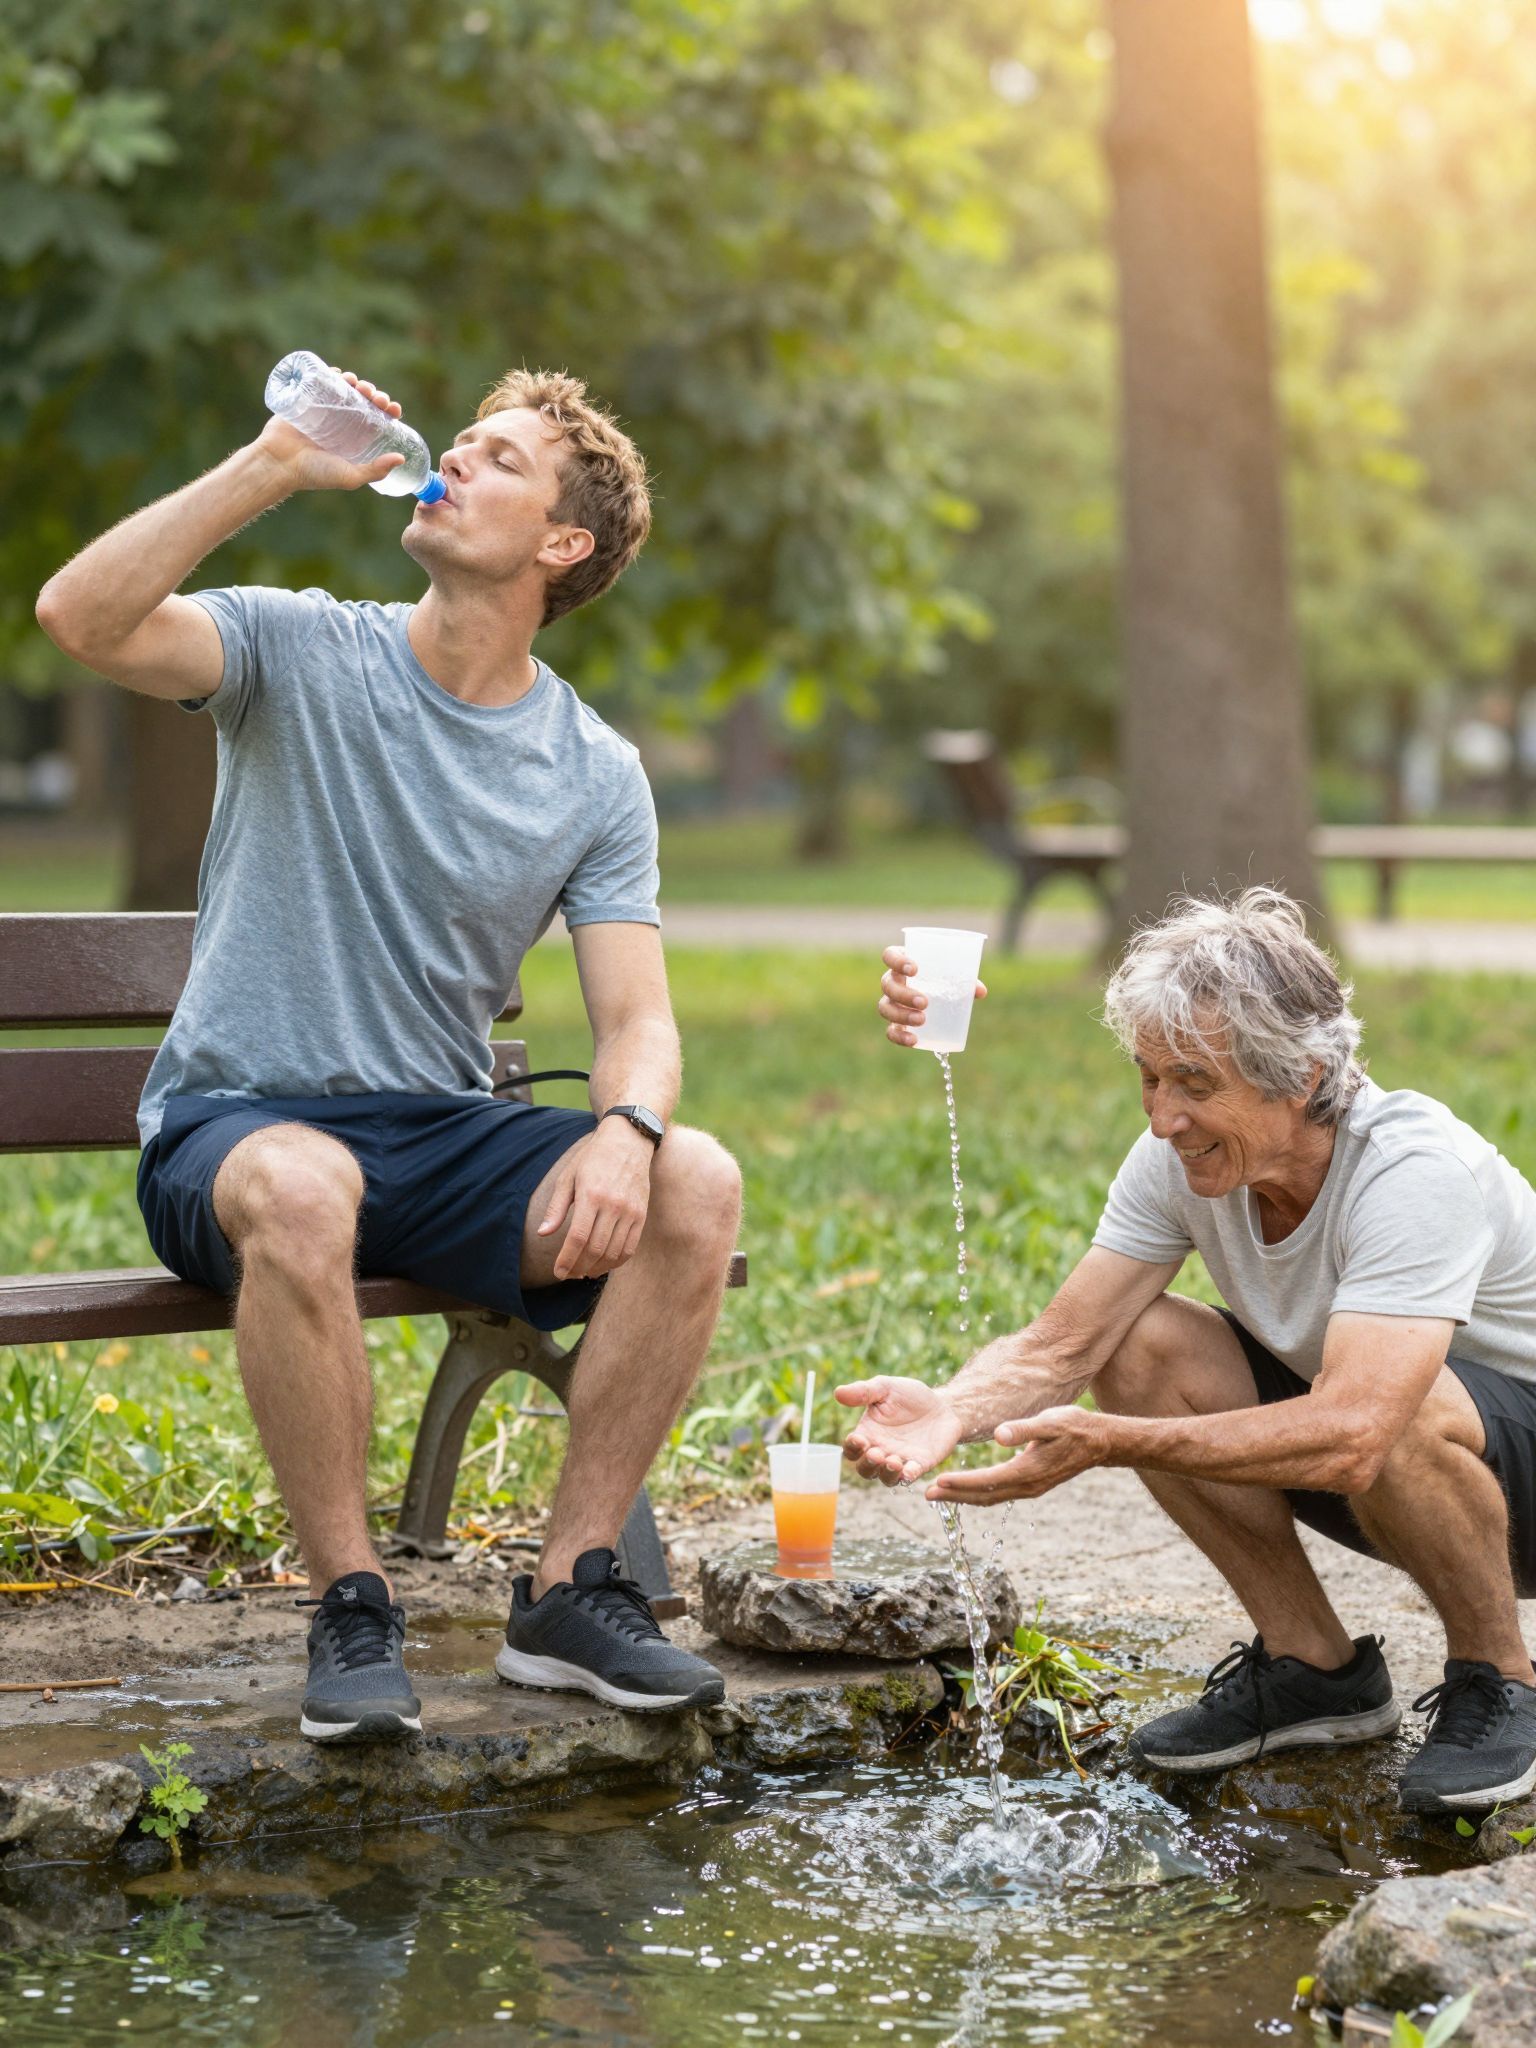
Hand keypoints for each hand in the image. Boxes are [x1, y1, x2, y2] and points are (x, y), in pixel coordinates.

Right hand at [253, 369, 406, 493]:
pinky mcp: (307, 399)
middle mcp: (343, 423)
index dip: (388, 410)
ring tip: (357, 384)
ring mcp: (325, 410)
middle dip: (374, 394)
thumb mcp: (350, 477)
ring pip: (346, 388)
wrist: (279, 463)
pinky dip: (333, 374)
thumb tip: (402, 458)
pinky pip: (322, 381)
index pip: (379, 420)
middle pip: (365, 401)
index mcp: (356, 439)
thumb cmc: (314, 474)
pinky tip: (340, 374)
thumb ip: (375, 471)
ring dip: (356, 382)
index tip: (392, 407)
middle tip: (374, 396)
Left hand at [537, 1122, 653, 1280]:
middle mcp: (613, 1204)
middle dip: (579, 1267)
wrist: (628, 1141)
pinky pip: (630, 1247)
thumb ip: (556, 1207)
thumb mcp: (568, 1177)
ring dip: (597, 1268)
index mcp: (591, 1194)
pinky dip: (616, 1262)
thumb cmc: (593, 1158)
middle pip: (595, 1248)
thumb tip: (542, 1233)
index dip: (566, 1259)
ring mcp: (630, 1211)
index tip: (558, 1272)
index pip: (578, 1237)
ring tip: (583, 1272)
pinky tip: (603, 1265)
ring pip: (613, 1252)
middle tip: (568, 1274)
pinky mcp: (641, 1215)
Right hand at [834, 1375, 964, 1484]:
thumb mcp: (886, 1388)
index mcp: (869, 1433)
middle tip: (876, 1454)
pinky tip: (909, 1470)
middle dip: (868, 1465)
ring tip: (894, 1461)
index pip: (852, 1449)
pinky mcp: (920, 1465)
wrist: (943, 1405)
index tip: (858, 1438)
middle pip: (865, 1469)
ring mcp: (901, 1460)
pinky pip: (910, 1477)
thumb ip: (863, 1391)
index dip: (852, 1448)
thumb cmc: (910, 1396)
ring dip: (887, 1473)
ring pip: (886, 1478)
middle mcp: (881, 1450)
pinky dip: (908, 1476)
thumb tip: (837, 1393)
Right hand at [878, 945, 987, 1047]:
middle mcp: (892, 981)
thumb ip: (965, 980)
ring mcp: (891, 1002)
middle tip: (924, 1002)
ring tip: (922, 1019)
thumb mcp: (953, 974)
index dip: (896, 961)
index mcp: (902, 962)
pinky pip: (890, 1031)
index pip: (889, 955)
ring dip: (901, 1015)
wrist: (938, 994)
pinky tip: (913, 1040)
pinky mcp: (895, 1022)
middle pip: (887, 985)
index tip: (914, 969)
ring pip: (885, 1007)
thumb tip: (980, 991)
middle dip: (904, 994)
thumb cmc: (944, 977)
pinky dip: (899, 1037)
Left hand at [926, 1404, 1106, 1502]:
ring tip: (937, 1494)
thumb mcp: (1049, 1421)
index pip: (987, 1481)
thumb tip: (999, 1436)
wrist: (1099, 1441)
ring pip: (990, 1498)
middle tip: (925, 1494)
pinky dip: (978, 1493)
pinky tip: (965, 1488)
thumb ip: (1024, 1429)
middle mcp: (1027, 1486)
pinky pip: (999, 1494)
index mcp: (1028, 1471)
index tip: (937, 1481)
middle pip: (984, 1496)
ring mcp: (1030, 1488)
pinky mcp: (1031, 1485)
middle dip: (954, 1496)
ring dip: (963, 1497)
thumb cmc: (1073, 1426)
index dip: (961, 1483)